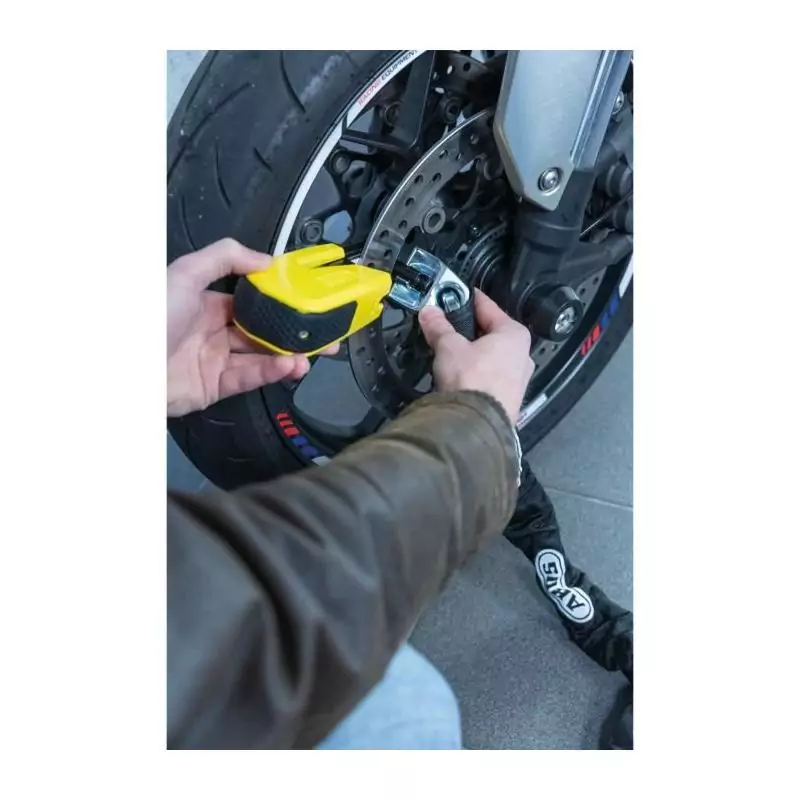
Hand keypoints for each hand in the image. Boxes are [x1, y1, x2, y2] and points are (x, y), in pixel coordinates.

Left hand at [167, 239, 320, 416]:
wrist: (125, 364)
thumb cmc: (153, 313)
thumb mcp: (186, 272)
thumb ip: (227, 257)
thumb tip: (267, 260)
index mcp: (206, 303)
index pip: (252, 301)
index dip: (280, 301)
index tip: (309, 300)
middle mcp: (213, 331)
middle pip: (262, 331)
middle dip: (294, 333)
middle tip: (327, 333)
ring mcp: (215, 360)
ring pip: (261, 356)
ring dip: (290, 354)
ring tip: (315, 352)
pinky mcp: (215, 387)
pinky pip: (249, 377)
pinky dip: (272, 371)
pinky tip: (291, 364)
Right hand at [418, 289, 533, 422]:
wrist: (475, 424)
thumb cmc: (470, 377)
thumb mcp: (448, 346)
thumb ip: (439, 327)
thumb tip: (428, 312)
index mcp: (515, 335)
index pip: (489, 308)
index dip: (469, 300)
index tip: (456, 295)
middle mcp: (523, 356)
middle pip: (492, 334)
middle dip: (470, 330)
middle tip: (448, 326)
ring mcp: (518, 381)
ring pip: (493, 358)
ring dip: (474, 354)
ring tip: (451, 353)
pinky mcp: (509, 400)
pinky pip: (491, 377)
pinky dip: (477, 373)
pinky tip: (461, 377)